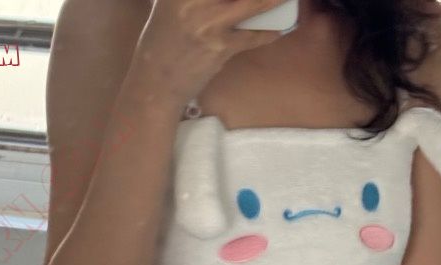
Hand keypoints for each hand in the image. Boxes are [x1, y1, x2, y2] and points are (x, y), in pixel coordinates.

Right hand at [135, 0, 284, 104]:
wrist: (156, 81)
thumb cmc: (164, 40)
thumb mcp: (170, 4)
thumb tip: (229, 0)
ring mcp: (207, 22)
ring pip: (253, 4)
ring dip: (273, 0)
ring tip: (285, 0)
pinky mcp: (218, 47)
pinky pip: (251, 36)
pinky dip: (266, 33)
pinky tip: (277, 29)